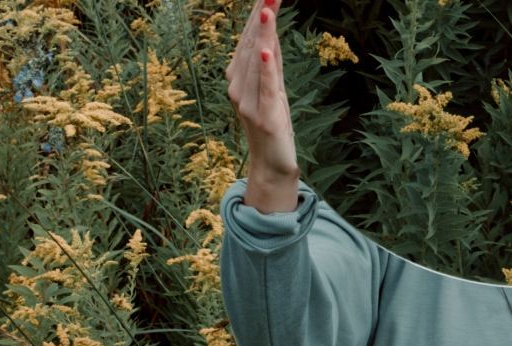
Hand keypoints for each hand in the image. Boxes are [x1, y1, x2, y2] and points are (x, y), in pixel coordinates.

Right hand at [226, 0, 300, 212]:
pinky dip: (265, 69)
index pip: (250, 39)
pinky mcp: (264, 115)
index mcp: (239, 77)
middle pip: (251, 45)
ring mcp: (248, 102)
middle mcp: (238, 86)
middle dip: (261, 17)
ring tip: (267, 10)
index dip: (259, 15)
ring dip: (263, 35)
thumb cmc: (272, 124)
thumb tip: (271, 31)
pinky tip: (268, 51)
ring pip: (256, 61)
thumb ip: (272, 61)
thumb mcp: (273, 87)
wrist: (271, 164)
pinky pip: (265, 88)